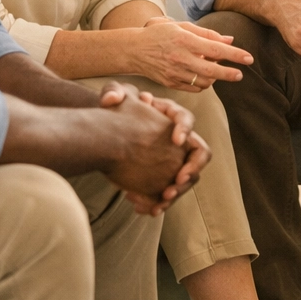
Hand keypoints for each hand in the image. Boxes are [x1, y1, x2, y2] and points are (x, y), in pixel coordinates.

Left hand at [95, 88, 209, 214]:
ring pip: (186, 179)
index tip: (176, 141)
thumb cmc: (112, 113)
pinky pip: (170, 192)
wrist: (103, 136)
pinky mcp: (162, 178)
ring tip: (162, 200)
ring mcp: (172, 161)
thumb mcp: (111, 96)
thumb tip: (113, 99)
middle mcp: (178, 140)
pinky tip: (143, 208)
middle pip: (198, 155)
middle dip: (191, 169)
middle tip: (177, 181)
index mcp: (170, 117)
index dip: (184, 130)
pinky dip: (159, 202)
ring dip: (177, 191)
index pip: (186, 120)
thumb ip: (112, 91)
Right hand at [131, 18, 253, 90]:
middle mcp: (180, 58)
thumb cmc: (160, 35)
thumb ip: (207, 34)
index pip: (216, 50)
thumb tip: (230, 40)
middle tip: (240, 74)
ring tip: (217, 70)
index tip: (249, 59)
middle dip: (229, 74)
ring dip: (215, 78)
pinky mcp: (171, 83)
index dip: (235, 55)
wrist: (134, 50)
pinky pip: (193, 88)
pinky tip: (204, 77)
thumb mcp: (183, 27)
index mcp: (185, 40)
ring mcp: (175, 73)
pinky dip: (203, 84)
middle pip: (212, 70)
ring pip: (204, 81)